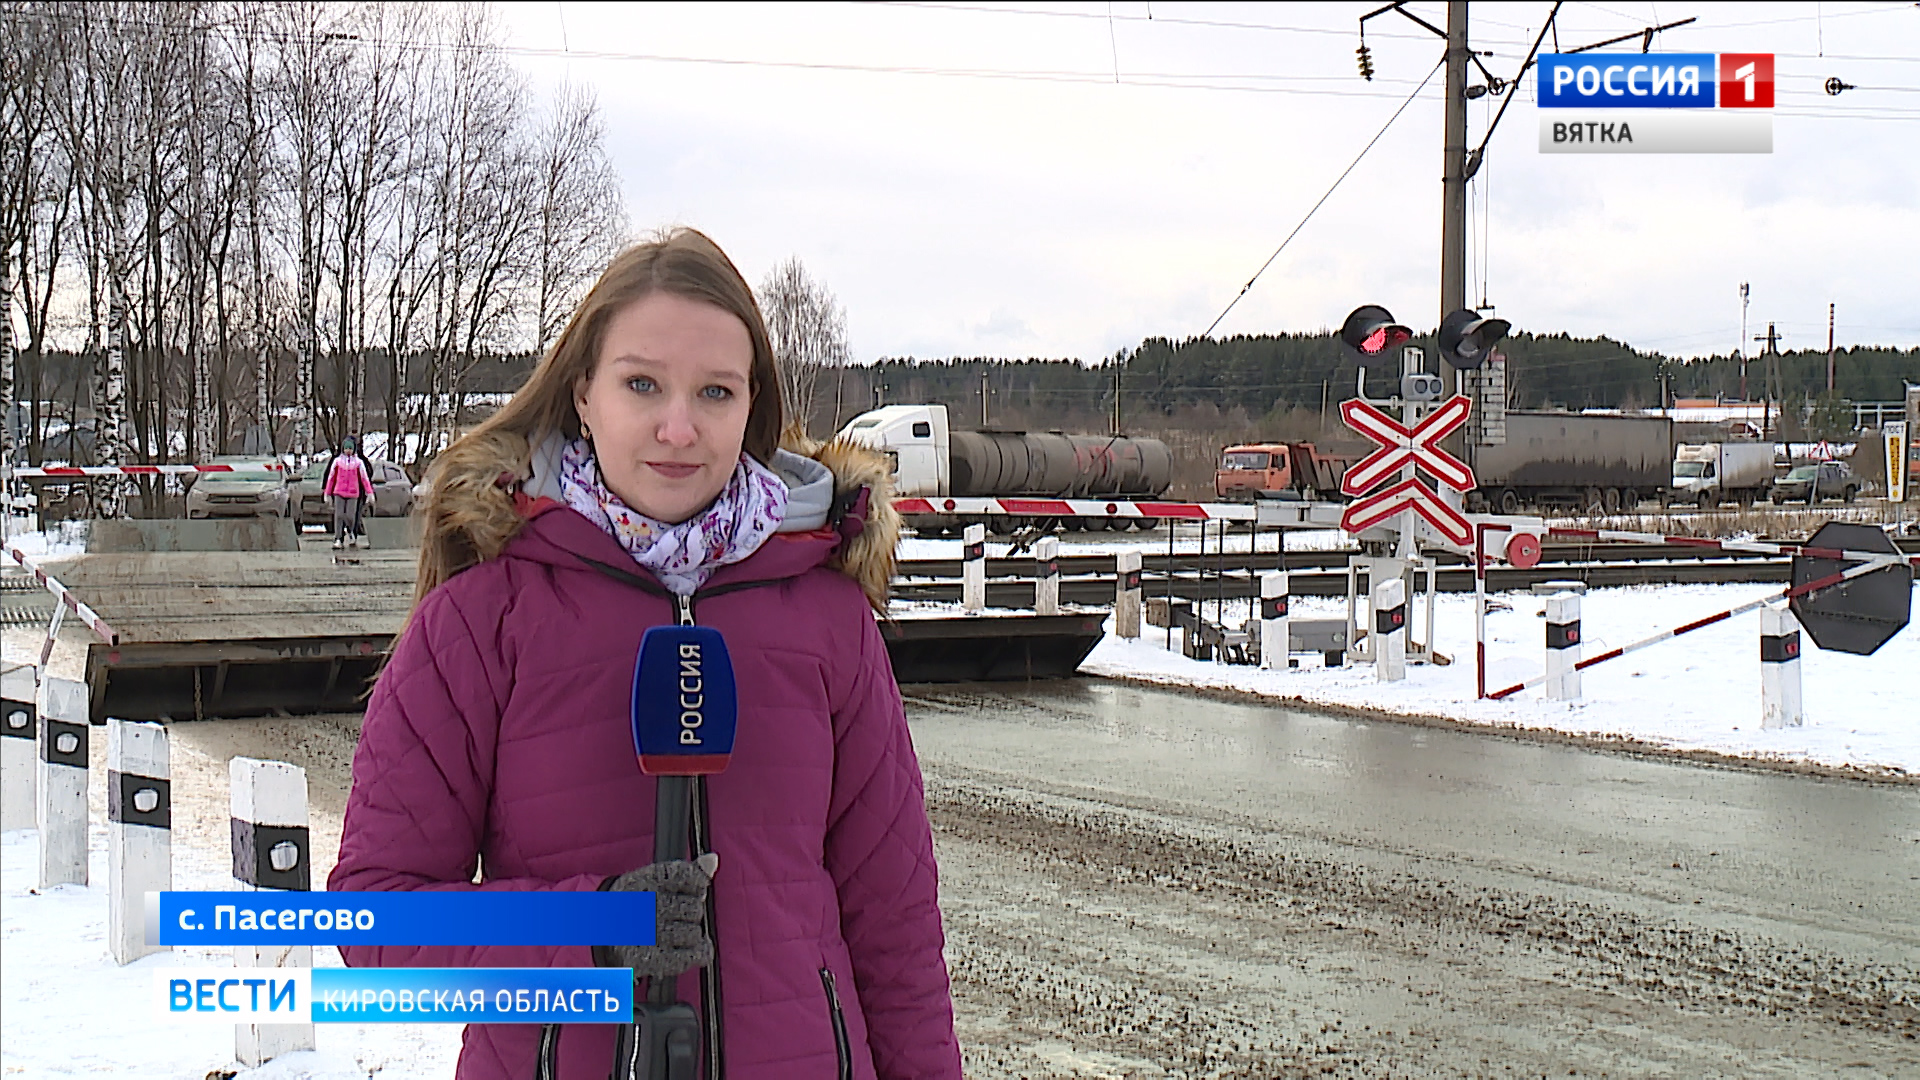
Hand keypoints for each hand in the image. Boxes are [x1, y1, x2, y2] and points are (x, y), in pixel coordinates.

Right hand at [595, 852, 717, 978]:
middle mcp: (648, 906)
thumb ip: (687, 870)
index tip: (686, 889)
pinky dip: (698, 952)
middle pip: (696, 908)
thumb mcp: (654, 879)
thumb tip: (712, 860)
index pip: (691, 877)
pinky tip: (685, 948)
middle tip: (673, 915)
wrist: (599, 932)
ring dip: (690, 934)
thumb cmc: (634, 903)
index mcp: (648, 881)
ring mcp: (650, 934)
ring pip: (695, 933)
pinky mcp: (654, 959)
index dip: (695, 885)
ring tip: (671, 932)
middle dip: (690, 912)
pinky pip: (696, 955)